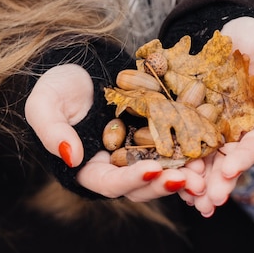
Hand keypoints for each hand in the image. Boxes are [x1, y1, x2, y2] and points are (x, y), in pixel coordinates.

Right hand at [25, 64, 205, 200]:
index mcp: (88, 168)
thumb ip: (52, 131)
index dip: (132, 179)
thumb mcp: (45, 105)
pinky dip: (189, 151)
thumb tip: (71, 157)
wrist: (77, 66)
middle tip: (191, 179)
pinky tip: (208, 146)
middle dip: (166, 184)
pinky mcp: (154, 134)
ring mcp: (137, 152)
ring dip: (184, 174)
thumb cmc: (56, 85)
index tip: (154, 168)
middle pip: (142, 186)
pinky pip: (174, 148)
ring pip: (162, 172)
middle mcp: (115, 167)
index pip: (110, 183)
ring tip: (204, 172)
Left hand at [184, 17, 253, 216]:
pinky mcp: (184, 117)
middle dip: (217, 182)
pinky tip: (161, 171)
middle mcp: (234, 130)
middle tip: (206, 200)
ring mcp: (208, 126)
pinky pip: (177, 139)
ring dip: (193, 178)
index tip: (230, 170)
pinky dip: (172, 157)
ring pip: (201, 158)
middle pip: (227, 161)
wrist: (227, 25)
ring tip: (185, 195)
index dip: (244, 159)